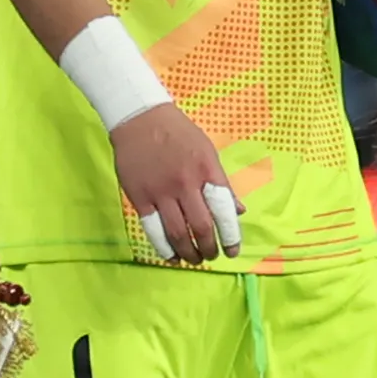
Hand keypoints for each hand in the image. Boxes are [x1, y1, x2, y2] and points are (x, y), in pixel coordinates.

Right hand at [110, 103, 239, 262]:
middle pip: (201, 226)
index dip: (230, 235)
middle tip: (212, 256)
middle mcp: (185, 183)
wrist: (139, 118)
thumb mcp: (208, 152)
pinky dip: (163, 247)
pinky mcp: (138, 196)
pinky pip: (152, 229)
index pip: (223, 211)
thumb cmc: (178, 133)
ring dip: (188, 252)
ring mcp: (160, 191)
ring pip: (176, 232)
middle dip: (209, 248)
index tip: (233, 250)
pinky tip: (171, 255)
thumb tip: (238, 211)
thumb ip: (221, 183)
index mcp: (206, 170)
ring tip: (193, 259)